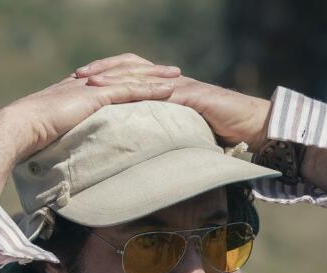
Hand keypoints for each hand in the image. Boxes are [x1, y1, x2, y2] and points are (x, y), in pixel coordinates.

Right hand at [0, 53, 180, 160]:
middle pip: (124, 72)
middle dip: (149, 72)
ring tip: (177, 77)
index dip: (128, 77)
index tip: (144, 79)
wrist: (20, 127)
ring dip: (156, 77)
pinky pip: (130, 90)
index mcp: (74, 90)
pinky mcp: (96, 96)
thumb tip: (62, 153)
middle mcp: (86, 83)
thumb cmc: (27, 136)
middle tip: (171, 73)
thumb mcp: (48, 133)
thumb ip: (60, 135)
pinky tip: (168, 90)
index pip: (108, 79)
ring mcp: (91, 87)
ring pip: (132, 77)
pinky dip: (151, 89)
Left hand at [74, 58, 271, 150]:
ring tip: (90, 83)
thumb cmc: (217, 133)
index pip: (129, 74)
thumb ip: (157, 133)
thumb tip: (134, 149)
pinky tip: (123, 96)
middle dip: (103, 71)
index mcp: (163, 89)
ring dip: (114, 78)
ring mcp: (180, 86)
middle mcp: (169, 82)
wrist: (249, 127)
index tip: (79, 83)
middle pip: (130, 69)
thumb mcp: (178, 132)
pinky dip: (140, 93)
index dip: (105, 76)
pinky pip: (160, 93)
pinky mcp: (190, 95)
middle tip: (77, 77)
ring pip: (141, 77)